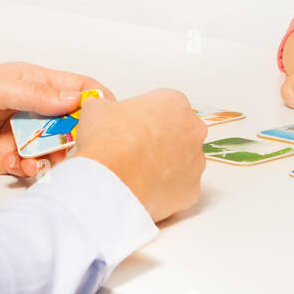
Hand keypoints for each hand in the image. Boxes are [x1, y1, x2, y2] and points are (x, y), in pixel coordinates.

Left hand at [0, 61, 110, 177]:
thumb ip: (34, 94)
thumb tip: (74, 99)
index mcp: (31, 83)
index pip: (76, 87)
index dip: (95, 99)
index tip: (108, 116)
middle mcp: (30, 108)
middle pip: (71, 121)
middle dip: (78, 134)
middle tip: (75, 145)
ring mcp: (20, 135)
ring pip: (56, 147)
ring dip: (57, 155)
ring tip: (48, 159)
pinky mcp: (8, 160)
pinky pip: (35, 167)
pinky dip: (36, 171)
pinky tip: (26, 169)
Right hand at [73, 88, 206, 222]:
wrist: (112, 178)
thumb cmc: (110, 141)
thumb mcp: (97, 108)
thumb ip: (105, 105)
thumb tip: (100, 109)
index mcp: (174, 102)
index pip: (164, 106)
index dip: (145, 117)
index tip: (132, 126)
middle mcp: (192, 130)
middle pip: (179, 133)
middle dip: (161, 140)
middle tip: (136, 149)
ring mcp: (196, 161)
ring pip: (183, 162)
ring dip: (165, 165)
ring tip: (138, 172)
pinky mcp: (192, 189)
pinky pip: (180, 188)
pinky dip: (166, 190)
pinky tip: (146, 189)